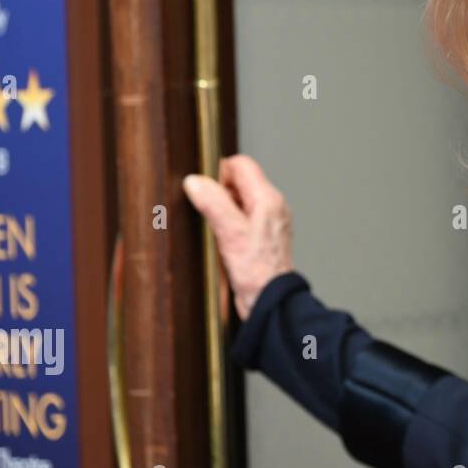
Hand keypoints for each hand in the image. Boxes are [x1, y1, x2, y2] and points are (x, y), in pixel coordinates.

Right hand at [182, 155, 294, 321]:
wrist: (271, 302)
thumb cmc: (257, 271)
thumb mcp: (230, 233)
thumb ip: (213, 203)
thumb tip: (194, 181)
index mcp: (268, 199)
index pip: (242, 165)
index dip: (218, 171)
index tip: (203, 188)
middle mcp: (272, 207)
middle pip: (240, 182)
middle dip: (218, 192)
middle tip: (206, 212)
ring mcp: (269, 222)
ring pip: (240, 201)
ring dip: (222, 210)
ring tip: (214, 229)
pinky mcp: (263, 237)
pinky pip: (242, 219)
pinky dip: (229, 224)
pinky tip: (221, 241)